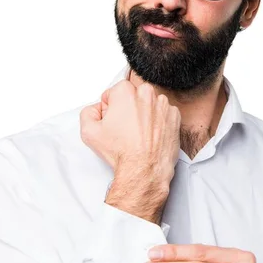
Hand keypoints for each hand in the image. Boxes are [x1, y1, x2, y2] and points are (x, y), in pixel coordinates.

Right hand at [79, 79, 180, 222]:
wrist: (144, 170)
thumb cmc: (122, 152)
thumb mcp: (89, 132)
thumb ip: (88, 112)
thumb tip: (96, 108)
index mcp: (126, 92)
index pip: (113, 93)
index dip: (110, 108)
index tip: (113, 121)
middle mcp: (146, 94)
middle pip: (132, 96)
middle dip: (127, 108)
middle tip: (124, 128)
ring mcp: (163, 104)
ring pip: (149, 104)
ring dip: (144, 114)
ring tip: (138, 134)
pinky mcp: (174, 116)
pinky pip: (163, 114)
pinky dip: (158, 122)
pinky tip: (150, 135)